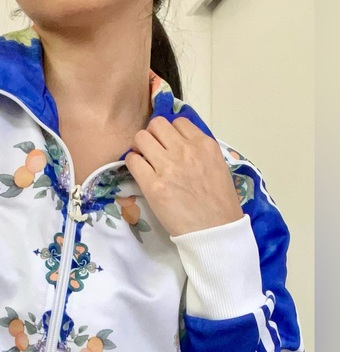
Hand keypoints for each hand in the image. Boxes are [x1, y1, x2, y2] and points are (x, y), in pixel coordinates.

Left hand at [125, 116, 242, 236]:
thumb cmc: (218, 203)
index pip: (178, 122)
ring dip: (140, 147)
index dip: (170, 132)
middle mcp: (185, 150)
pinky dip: (133, 163)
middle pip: (156, 125)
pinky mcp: (152, 185)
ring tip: (144, 160)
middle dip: (152, 135)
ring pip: (141, 138)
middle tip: (152, 150)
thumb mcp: (217, 166)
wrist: (214, 230)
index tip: (167, 144)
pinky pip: (133, 160)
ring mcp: (167, 167)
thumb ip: (198, 152)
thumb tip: (177, 144)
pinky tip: (139, 172)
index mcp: (204, 145)